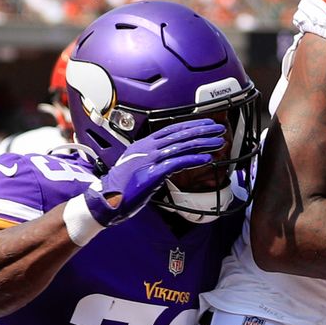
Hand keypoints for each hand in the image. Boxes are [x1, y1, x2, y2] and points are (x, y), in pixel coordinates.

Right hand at [84, 119, 227, 226]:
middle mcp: (147, 148)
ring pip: (182, 146)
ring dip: (203, 143)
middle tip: (219, 129)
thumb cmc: (121, 187)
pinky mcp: (153, 174)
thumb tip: (169, 161)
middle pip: (180, 134)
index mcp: (144, 145)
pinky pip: (178, 163)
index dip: (191, 125)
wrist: (106, 200)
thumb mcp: (137, 166)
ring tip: (218, 142)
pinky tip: (207, 158)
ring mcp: (150, 160)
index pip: (172, 129)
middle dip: (202, 130)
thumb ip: (152, 160)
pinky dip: (194, 159)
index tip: (206, 125)